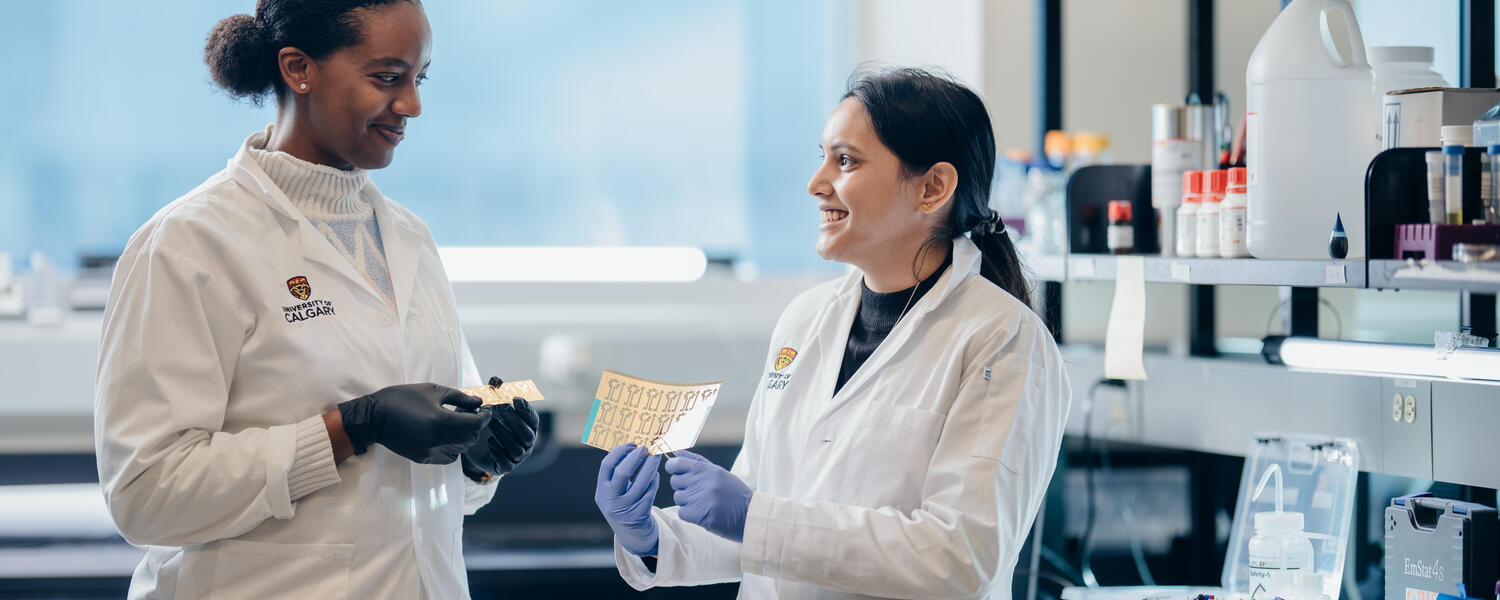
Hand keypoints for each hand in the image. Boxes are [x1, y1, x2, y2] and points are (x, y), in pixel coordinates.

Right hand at [336, 383, 488, 463]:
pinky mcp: (423, 458)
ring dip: (465, 436)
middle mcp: (438, 440)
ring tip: (456, 422)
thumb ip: (459, 398)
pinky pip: (449, 457)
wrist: (374, 417)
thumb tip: (477, 402)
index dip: (485, 416)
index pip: (476, 424)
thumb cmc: (402, 398)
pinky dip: (454, 448)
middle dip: (475, 425)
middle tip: (469, 412)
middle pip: (471, 438)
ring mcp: (430, 452)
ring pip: (462, 449)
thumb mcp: (432, 391)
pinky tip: (446, 435)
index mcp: (441, 422)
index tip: (485, 408)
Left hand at [463, 377, 539, 477]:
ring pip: (517, 449)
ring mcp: (518, 457)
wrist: (473, 446)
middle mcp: (526, 442)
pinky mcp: (505, 468)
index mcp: (527, 427)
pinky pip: (506, 464)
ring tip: (489, 424)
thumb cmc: (486, 422)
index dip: (526, 409)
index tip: (515, 398)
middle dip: (513, 420)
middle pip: (527, 434)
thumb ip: (493, 394)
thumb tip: (495, 378)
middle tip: (499, 407)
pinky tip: (489, 442)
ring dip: (504, 435)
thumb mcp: (488, 407)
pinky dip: (499, 453)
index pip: (533, 419)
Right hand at [594, 443, 661, 555]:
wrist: (633, 535)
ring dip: (650, 466)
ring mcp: (624, 509)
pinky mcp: (639, 515)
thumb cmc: (624, 506)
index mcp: (601, 491)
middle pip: (623, 472)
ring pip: (640, 482)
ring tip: (656, 456)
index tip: (632, 444)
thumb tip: (632, 446)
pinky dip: (654, 481)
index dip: (620, 451)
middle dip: (636, 457)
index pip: (607, 465)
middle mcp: (610, 501)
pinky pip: (650, 492)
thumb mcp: (614, 493)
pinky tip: (655, 475)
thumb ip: (618, 474)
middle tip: (646, 447)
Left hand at [665, 450, 752, 542]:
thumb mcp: (718, 472)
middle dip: (683, 487)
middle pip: (675, 481)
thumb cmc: (734, 493)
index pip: (677, 463)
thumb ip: (697, 461)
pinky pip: (682, 512)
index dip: (673, 467)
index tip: (676, 472)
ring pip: (678, 497)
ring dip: (687, 501)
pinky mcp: (698, 515)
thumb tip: (676, 451)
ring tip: (703, 503)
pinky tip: (703, 512)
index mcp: (707, 470)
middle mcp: (703, 482)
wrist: (749, 515)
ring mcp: (700, 499)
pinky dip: (690, 514)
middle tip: (698, 492)